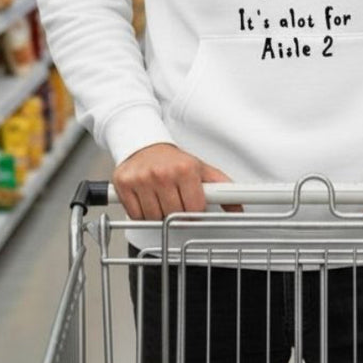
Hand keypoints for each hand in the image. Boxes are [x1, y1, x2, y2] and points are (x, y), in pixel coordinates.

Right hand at [113, 142, 241, 219]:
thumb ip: (222, 188)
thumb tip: (238, 208)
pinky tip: (147, 199)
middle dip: (176, 213)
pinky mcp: (124, 184)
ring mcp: (142, 179)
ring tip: (161, 198)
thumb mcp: (200, 169)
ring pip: (154, 218)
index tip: (191, 206)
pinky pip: (136, 215)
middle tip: (174, 200)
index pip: (194, 209)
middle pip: (174, 216)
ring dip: (159, 214)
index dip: (194, 212)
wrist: (144, 144)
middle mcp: (162, 173)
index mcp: (185, 168)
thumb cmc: (174, 160)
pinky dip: (142, 214)